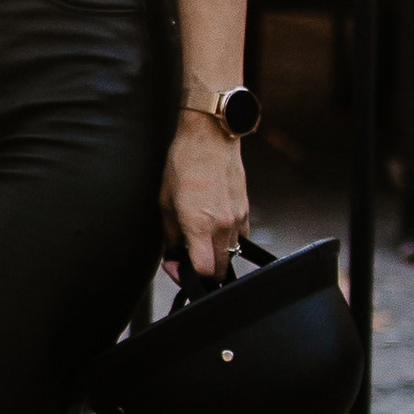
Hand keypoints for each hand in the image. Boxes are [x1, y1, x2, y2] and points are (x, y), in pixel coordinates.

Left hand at [161, 119, 249, 282]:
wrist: (210, 138)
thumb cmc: (184, 164)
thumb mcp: (166, 201)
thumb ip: (172, 234)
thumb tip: (175, 254)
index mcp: (200, 224)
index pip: (204, 271)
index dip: (188, 276)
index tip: (177, 267)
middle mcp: (223, 226)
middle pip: (221, 270)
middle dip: (204, 271)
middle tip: (188, 258)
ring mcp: (238, 219)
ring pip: (231, 254)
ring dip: (216, 255)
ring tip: (199, 239)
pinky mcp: (246, 211)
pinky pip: (240, 238)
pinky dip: (228, 240)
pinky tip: (214, 227)